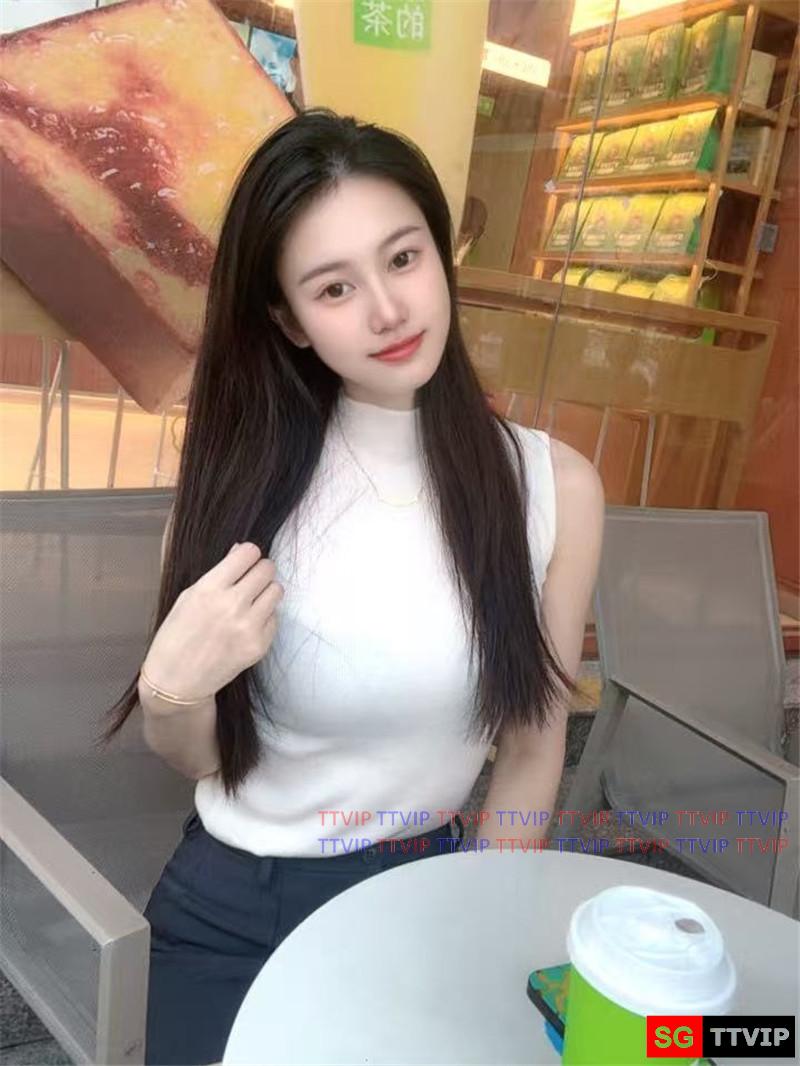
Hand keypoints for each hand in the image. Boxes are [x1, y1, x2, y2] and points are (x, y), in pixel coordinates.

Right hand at [141, 542, 283, 701]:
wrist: (178, 680)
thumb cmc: (178, 635)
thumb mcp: (188, 596)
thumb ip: (218, 573)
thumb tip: (241, 550)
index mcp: (210, 588)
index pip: (248, 553)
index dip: (248, 554)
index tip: (244, 561)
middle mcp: (232, 605)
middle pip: (267, 569)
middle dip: (259, 570)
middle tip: (250, 580)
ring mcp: (249, 626)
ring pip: (277, 590)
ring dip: (266, 592)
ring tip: (251, 602)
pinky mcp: (260, 645)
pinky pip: (275, 618)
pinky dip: (265, 617)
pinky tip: (247, 625)